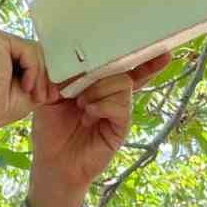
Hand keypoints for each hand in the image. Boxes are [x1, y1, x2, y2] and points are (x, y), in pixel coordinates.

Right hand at [0, 29, 58, 139]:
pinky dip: (32, 69)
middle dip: (44, 76)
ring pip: (35, 50)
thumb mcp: (30, 89)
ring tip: (33, 94)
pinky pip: (28, 48)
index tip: (49, 95)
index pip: (33, 56)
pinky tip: (24, 85)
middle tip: (43, 97)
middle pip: (36, 51)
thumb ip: (43, 76)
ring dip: (40, 75)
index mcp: (2, 56)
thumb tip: (66, 71)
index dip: (45, 74)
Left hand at [28, 53, 174, 206]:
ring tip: (81, 104)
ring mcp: (118, 110)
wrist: (52, 163)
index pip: (120, 65)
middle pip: (124, 69)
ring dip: (98, 90)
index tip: (156, 43)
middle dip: (110, 66)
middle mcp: (112, 96)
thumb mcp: (50, 97)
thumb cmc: (50, 130)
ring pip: (122, 84)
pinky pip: (121, 105)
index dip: (138, 54)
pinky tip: (89, 113)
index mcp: (96, 85)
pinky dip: (103, 105)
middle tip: (86, 79)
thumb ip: (61, 76)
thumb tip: (71, 58)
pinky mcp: (120, 127)